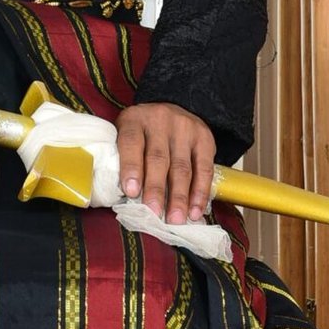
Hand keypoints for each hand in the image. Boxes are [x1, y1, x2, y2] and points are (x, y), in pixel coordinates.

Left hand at [116, 102, 215, 223]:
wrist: (174, 109)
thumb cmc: (145, 132)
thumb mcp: (128, 134)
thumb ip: (124, 159)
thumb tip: (125, 199)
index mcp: (135, 119)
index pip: (131, 142)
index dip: (131, 167)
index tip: (131, 192)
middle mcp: (160, 120)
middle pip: (157, 158)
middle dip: (156, 189)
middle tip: (154, 213)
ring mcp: (184, 128)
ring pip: (181, 167)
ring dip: (179, 197)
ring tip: (176, 219)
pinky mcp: (204, 138)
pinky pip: (204, 169)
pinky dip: (200, 192)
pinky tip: (195, 210)